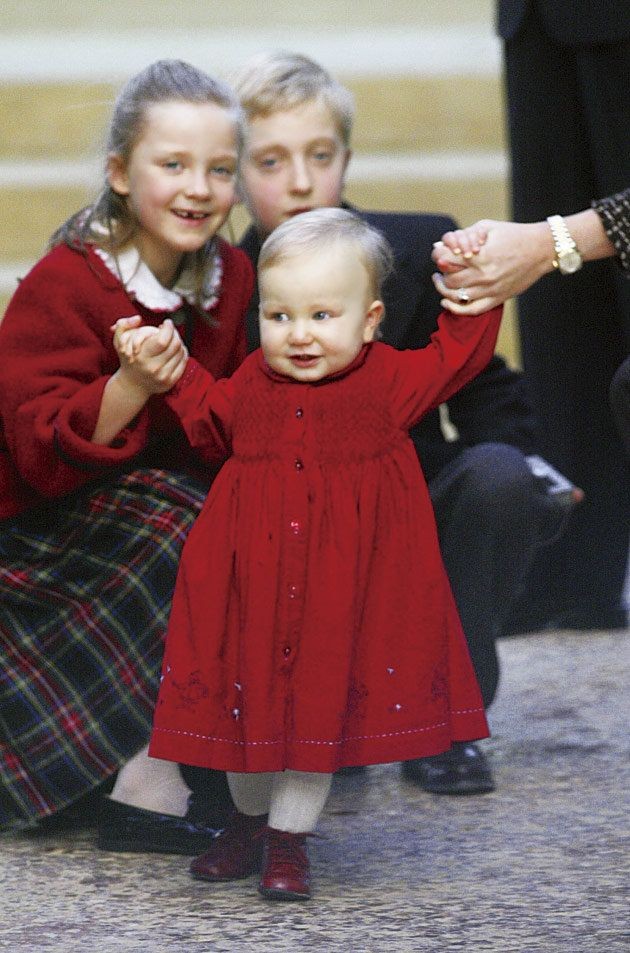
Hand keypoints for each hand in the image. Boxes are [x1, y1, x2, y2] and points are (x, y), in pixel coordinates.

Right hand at [112, 317, 187, 394]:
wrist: (132, 385)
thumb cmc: (127, 359)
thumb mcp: (119, 341)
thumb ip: (123, 325)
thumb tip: (138, 318)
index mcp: (141, 357)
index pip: (163, 340)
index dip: (168, 328)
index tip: (167, 323)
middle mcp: (153, 368)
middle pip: (175, 344)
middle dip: (175, 333)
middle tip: (170, 329)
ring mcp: (163, 376)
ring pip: (181, 352)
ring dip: (179, 341)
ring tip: (172, 338)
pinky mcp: (171, 381)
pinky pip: (183, 361)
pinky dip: (182, 352)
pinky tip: (175, 349)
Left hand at [431, 220, 554, 313]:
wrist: (541, 249)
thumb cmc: (513, 235)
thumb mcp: (487, 227)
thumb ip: (464, 235)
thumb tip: (441, 244)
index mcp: (480, 256)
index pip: (446, 260)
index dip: (438, 255)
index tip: (439, 253)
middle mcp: (483, 275)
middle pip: (449, 279)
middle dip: (441, 272)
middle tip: (441, 267)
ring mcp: (490, 290)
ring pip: (456, 296)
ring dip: (443, 289)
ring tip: (440, 280)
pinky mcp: (497, 299)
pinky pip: (471, 310)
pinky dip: (455, 309)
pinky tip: (446, 302)